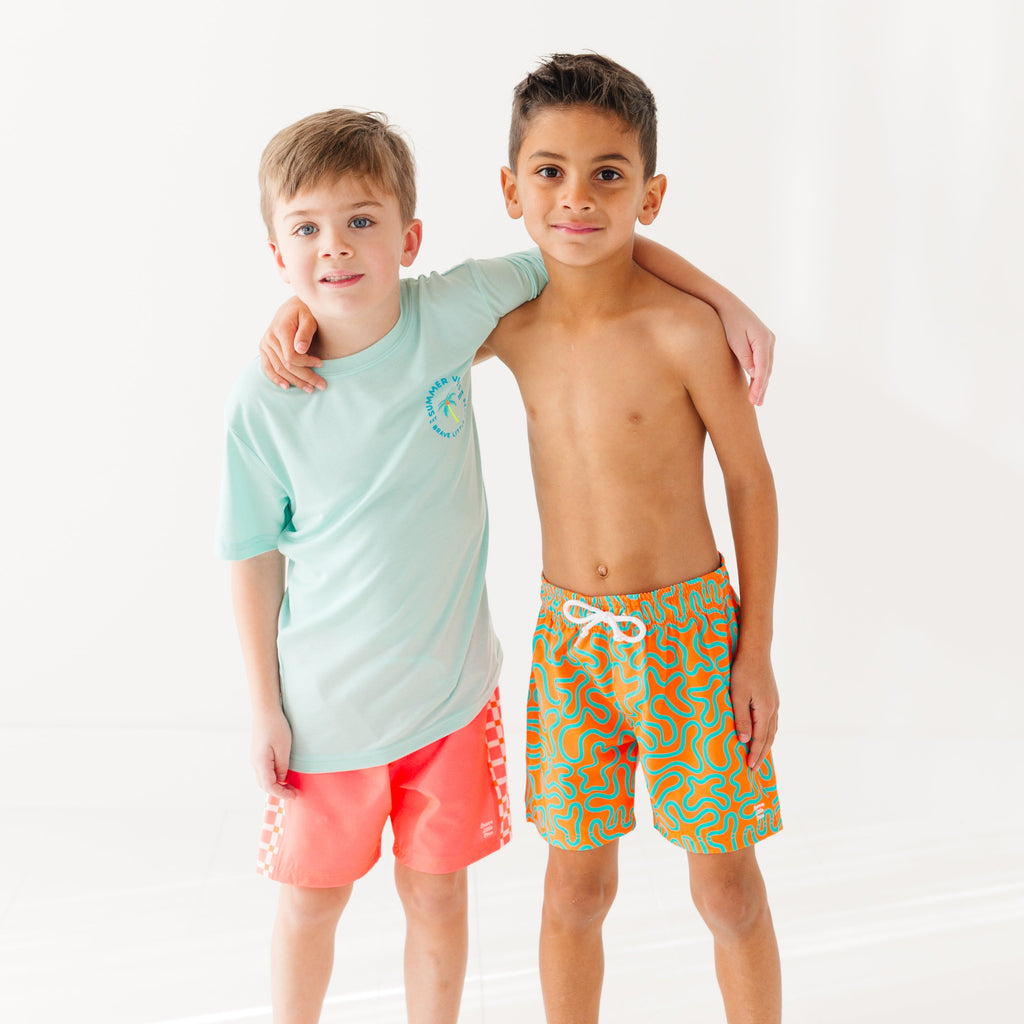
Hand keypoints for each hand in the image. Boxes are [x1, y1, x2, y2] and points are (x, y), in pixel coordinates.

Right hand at [251, 706, 297, 798]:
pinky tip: (283, 774)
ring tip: (290, 785)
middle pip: (265, 785)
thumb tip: (281, 780)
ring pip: (264, 779)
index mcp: (261, 763)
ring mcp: (255, 758)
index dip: (282, 794)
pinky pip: (264, 771)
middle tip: (295, 792)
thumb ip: (282, 767)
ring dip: (276, 785)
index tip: (295, 796)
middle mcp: (255, 763)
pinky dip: (273, 777)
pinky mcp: (258, 753)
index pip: (270, 787)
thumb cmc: (276, 727)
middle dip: (279, 791)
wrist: (265, 710)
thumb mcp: (283, 748)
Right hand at [259, 296, 324, 392]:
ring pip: (278, 369)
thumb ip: (306, 332)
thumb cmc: (305, 311)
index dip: (307, 363)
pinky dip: (276, 378)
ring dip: (294, 381)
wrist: (292, 306)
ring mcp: (265, 344)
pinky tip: (286, 386)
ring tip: (309, 389)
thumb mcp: (309, 317)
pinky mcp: (263, 348)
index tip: (321, 364)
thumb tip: (301, 349)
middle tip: (321, 385)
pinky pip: (267, 367)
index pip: (292, 356)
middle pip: (286, 365)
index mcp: (281, 329)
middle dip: (305, 377)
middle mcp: (270, 338)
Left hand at [717, 299, 774, 405]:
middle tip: (755, 404)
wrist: (726, 305)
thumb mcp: (734, 340)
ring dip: (762, 383)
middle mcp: (769, 340)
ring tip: (757, 400)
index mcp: (763, 339)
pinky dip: (760, 374)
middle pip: (767, 369)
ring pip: (766, 367)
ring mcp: (767, 340)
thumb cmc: (727, 321)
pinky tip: (756, 385)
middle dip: (761, 387)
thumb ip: (745, 357)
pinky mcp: (762, 342)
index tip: (753, 400)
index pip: (763, 368)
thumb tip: (754, 373)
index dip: (759, 385)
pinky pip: (763, 362)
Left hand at [729, 649, 778, 772]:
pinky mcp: (771, 697)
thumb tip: (744, 741)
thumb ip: (741, 718)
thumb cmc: (742, 671)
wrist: (755, 650)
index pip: (760, 739)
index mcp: (765, 710)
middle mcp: (773, 709)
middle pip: (769, 737)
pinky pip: (771, 721)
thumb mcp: (737, 695)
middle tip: (755, 769)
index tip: (750, 768)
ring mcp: (774, 702)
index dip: (755, 754)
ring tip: (760, 756)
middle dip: (762, 754)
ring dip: (766, 745)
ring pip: (772, 730)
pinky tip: (763, 734)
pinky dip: (768, 732)